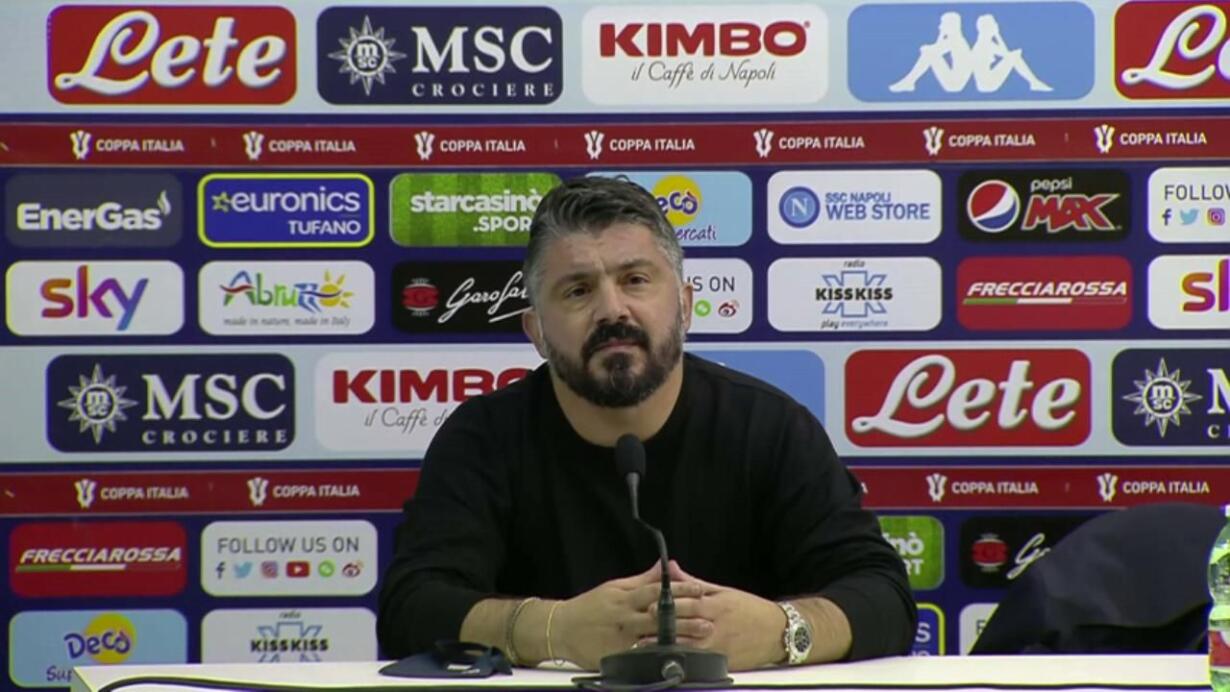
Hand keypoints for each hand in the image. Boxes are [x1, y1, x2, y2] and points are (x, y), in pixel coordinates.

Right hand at [554, 561, 708, 669]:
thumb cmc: (589, 607)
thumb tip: (663, 567)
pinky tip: (675, 655)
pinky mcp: (617, 655)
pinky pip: (641, 654)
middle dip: (685, 616)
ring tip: (700, 637)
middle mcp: (625, 616)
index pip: (657, 590)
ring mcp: (622, 637)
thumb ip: (642, 580)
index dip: (679, 590)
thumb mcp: (615, 587)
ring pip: (654, 636)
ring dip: (678, 636)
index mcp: (626, 598)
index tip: (699, 589)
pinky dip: (658, 654)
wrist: (561, 628)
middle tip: (708, 617)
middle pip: (660, 615)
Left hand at [635, 561, 786, 670]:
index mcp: (716, 605)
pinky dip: (683, 661)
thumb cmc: (749, 609)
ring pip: (690, 647)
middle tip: (641, 628)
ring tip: (645, 647)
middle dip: (663, 627)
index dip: (669, 605)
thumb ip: (694, 583)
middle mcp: (716, 626)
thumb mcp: (723, 591)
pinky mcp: (723, 661)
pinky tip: (667, 661)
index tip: (648, 605)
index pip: (689, 604)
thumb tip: (671, 569)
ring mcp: (719, 646)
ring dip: (667, 647)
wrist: (778, 631)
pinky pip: (700, 662)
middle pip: (686, 626)